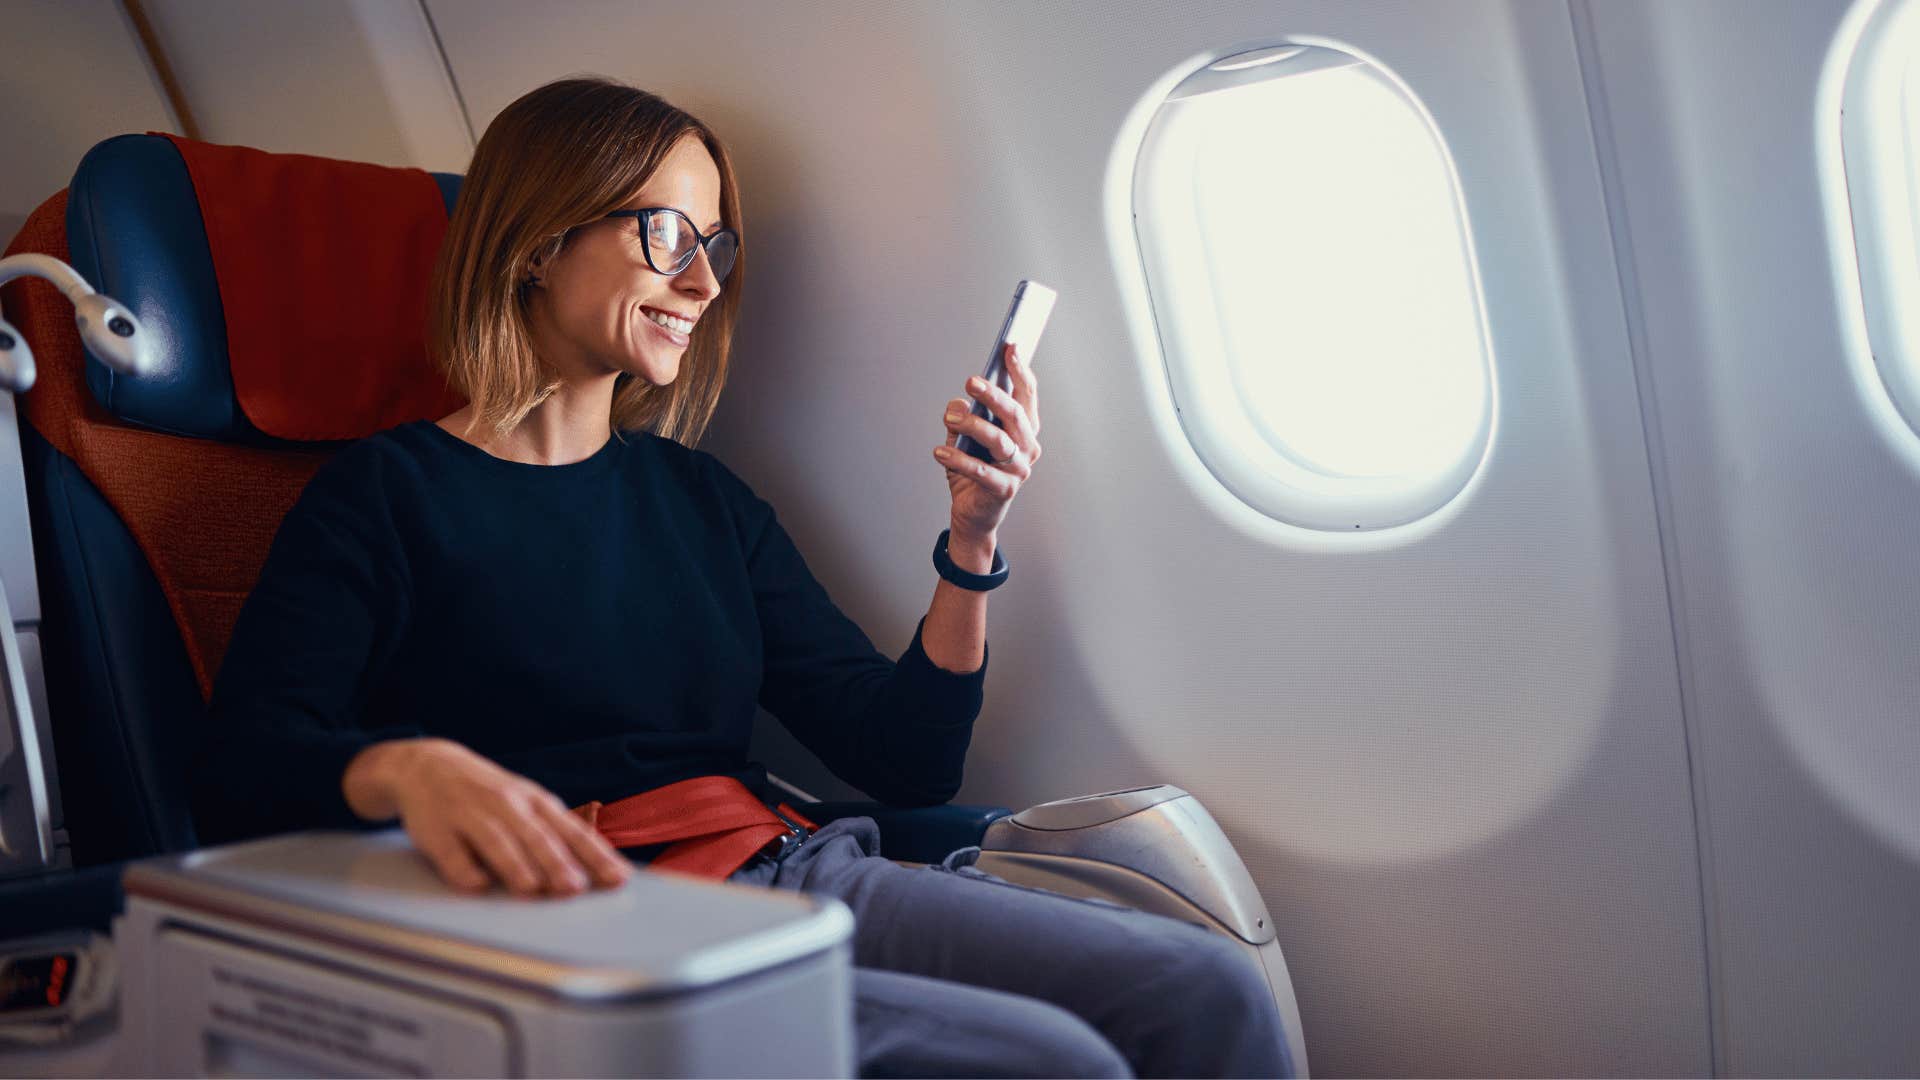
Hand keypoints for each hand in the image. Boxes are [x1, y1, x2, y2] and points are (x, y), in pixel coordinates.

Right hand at [344, 738, 632, 897]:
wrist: (430, 765)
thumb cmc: (492, 795)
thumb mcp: (529, 804)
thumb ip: (558, 834)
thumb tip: (598, 871)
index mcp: (535, 802)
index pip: (572, 831)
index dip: (595, 855)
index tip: (617, 879)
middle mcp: (507, 806)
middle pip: (536, 836)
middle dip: (556, 862)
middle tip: (574, 889)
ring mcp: (471, 815)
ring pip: (496, 841)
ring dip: (514, 865)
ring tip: (531, 889)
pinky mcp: (438, 831)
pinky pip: (452, 852)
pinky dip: (464, 869)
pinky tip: (477, 886)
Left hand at [933, 342, 1041, 543]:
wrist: (973, 513)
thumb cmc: (972, 470)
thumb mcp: (963, 437)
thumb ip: (963, 418)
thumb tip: (958, 404)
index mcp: (1023, 428)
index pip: (1026, 394)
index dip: (1020, 370)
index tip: (1011, 347)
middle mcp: (1027, 446)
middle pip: (1015, 414)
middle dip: (994, 395)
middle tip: (970, 381)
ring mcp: (1019, 469)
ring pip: (1000, 441)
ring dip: (973, 426)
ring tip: (949, 419)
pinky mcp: (1004, 490)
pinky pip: (982, 471)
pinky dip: (959, 460)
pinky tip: (940, 452)